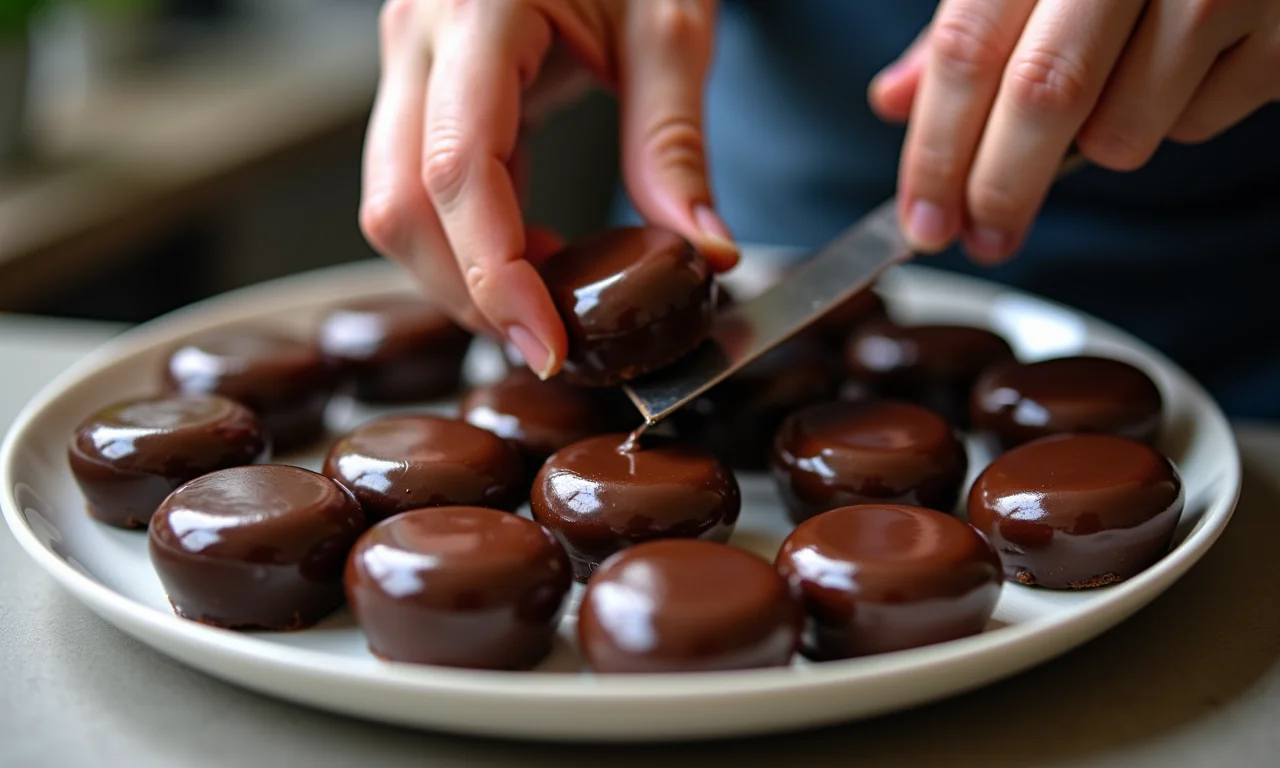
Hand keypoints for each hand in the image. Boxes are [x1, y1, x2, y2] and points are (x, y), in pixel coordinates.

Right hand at [359, 0, 737, 378]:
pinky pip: (419, 182)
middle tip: (552, 342)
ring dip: (462, 273)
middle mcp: (420, 36)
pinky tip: (531, 255)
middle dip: (468, 293)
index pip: (459, 171)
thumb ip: (675, 142)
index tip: (551, 344)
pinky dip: (468, 238)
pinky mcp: (421, 81)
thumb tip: (702, 252)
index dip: (496, 275)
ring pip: (394, 202)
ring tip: (548, 300)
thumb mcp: (672, 25)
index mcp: (479, 10)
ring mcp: (409, 57)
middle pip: (401, 204)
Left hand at [868, 0, 1279, 262]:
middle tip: (984, 238)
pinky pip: (1195, 123)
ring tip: (1116, 89)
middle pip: (1042, 95)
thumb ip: (970, 26)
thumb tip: (894, 102)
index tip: (921, 220)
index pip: (968, 49)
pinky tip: (1186, 64)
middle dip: (999, 188)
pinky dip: (1172, 117)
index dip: (935, 149)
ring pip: (1120, 130)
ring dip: (1097, 142)